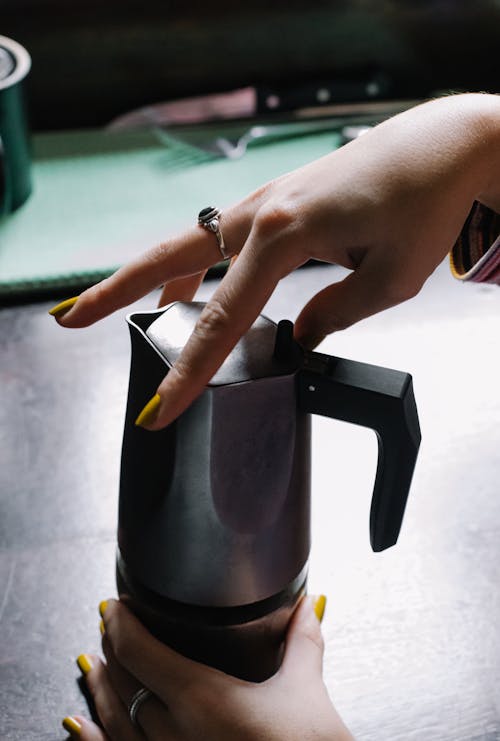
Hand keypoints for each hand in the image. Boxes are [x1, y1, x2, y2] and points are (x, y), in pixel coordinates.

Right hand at [51, 93, 499, 428]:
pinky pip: (218, 240)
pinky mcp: (277, 203)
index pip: (221, 317)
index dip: (188, 370)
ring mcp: (265, 203)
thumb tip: (300, 337)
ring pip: (187, 245)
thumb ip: (335, 314)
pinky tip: (189, 292)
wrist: (446, 145)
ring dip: (147, 279)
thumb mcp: (389, 278)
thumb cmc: (424, 202)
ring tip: (113, 312)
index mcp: (284, 234)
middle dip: (115, 292)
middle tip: (70, 319)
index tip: (161, 408)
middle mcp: (261, 213)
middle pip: (169, 258)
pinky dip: (194, 268)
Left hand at [62, 596, 353, 740]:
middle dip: (113, 649)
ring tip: (93, 663)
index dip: (121, 625)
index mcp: (204, 701)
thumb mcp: (307, 692)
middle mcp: (175, 735)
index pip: (141, 653)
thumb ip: (303, 641)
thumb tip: (308, 603)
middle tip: (110, 625)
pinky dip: (94, 739)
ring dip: (101, 689)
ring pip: (115, 723)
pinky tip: (79, 725)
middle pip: (124, 683)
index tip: (114, 606)